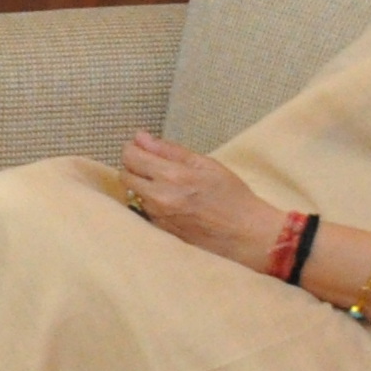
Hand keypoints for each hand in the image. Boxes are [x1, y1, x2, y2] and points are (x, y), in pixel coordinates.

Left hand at [119, 131, 286, 269]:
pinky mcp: (159, 229)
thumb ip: (169, 150)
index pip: (131, 157)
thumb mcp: (205, 164)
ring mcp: (157, 216)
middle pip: (125, 175)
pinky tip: (170, 200)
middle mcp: (158, 197)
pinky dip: (149, 201)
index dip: (132, 149)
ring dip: (141, 185)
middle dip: (134, 166)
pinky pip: (143, 209)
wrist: (244, 232)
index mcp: (171, 176)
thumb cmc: (231, 194)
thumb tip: (140, 137)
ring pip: (132, 193)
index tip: (140, 147)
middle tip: (154, 164)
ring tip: (167, 183)